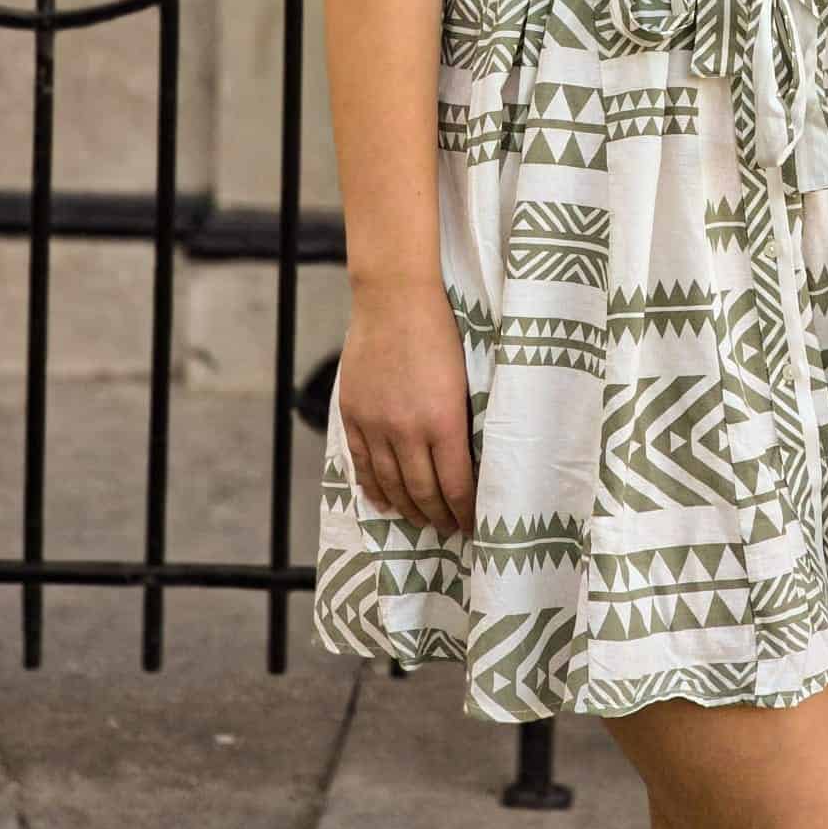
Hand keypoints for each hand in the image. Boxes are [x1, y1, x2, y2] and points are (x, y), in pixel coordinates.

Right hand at [338, 280, 476, 537]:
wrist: (395, 298)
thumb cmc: (442, 330)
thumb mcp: (466, 378)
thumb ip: (462, 421)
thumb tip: (469, 461)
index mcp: (444, 421)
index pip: (455, 486)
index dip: (464, 512)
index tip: (473, 526)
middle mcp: (408, 430)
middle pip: (423, 492)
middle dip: (439, 517)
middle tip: (450, 530)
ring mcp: (377, 424)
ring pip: (391, 485)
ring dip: (408, 509)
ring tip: (422, 521)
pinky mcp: (354, 414)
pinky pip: (363, 464)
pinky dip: (374, 488)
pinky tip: (384, 501)